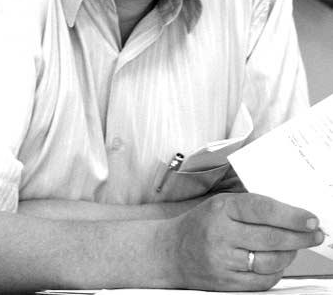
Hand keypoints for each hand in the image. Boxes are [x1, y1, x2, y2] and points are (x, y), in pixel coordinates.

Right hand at [172, 192, 323, 290]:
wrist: (171, 252)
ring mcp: (223, 261)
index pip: (262, 209)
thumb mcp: (219, 203)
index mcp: (221, 208)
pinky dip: (276, 271)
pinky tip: (279, 261)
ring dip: (289, 253)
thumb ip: (249, 205)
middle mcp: (221, 234)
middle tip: (315, 234)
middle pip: (271, 237)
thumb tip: (288, 210)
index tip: (311, 218)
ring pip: (270, 261)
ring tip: (295, 246)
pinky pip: (262, 280)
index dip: (291, 215)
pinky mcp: (226, 283)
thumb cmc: (200, 224)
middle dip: (300, 236)